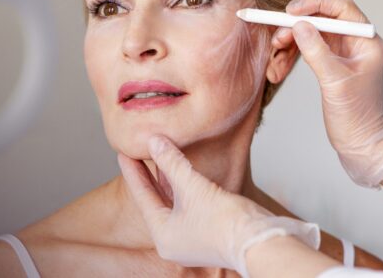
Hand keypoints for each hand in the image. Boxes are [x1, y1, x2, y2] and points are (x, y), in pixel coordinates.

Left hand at [117, 136, 319, 277]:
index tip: (123, 153)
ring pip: (174, 201)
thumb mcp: (193, 187)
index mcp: (162, 235)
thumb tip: (154, 141)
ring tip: (159, 155)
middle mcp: (174, 239)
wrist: (259, 241)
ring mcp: (191, 237)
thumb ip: (172, 163)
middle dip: (148, 175)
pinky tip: (183, 169)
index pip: (142, 197)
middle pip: (156, 200)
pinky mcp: (208, 231)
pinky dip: (184, 186)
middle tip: (137, 152)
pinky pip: (189, 204)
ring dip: (168, 178)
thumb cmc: (225, 222)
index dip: (133, 172)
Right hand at [273, 0, 382, 187]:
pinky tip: (278, 70)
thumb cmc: (356, 115)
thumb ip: (316, 50)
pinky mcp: (332, 64)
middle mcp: (357, 42)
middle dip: (296, 28)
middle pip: (322, 20)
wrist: (360, 143)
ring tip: (275, 62)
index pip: (341, 9)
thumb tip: (299, 25)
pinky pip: (308, 50)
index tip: (290, 11)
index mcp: (367, 41)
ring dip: (290, 44)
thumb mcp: (334, 81)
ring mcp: (344, 53)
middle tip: (277, 39)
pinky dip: (291, 56)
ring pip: (311, 35)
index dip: (314, 4)